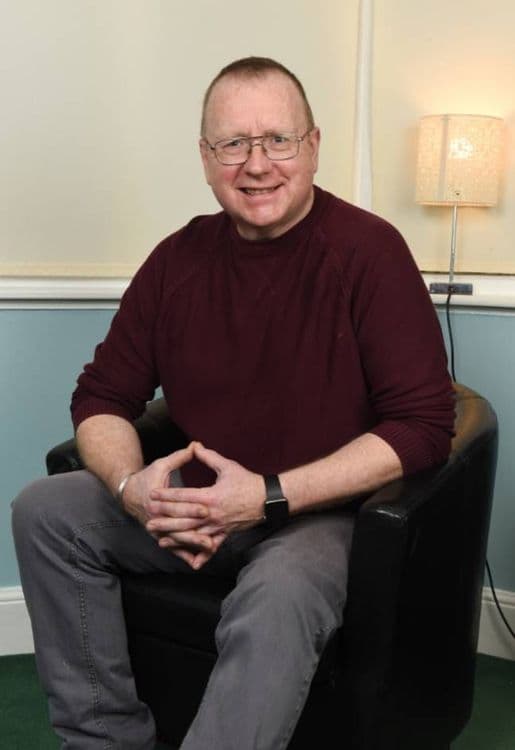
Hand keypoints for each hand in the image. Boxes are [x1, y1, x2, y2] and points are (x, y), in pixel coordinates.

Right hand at [122, 443, 215, 567]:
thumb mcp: (161, 464)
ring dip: (192, 547)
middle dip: (195, 534)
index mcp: (157, 500)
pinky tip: (198, 562)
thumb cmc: (147, 476)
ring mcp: (157, 529)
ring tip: (209, 550)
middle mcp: (156, 518)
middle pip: (178, 528)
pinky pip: (173, 547)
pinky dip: (185, 554)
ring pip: (177, 541)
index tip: (207, 509)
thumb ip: (179, 457)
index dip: (192, 507)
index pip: (177, 505)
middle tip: (213, 538)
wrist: (128, 493)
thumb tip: (195, 446)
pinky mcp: (159, 535)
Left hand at [145, 442, 264, 567]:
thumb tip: (195, 446)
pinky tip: (191, 561)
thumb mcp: (227, 466)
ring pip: (194, 535)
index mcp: (211, 496)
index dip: (167, 495)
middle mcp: (212, 514)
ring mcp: (218, 526)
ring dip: (176, 539)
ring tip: (160, 541)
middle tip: (149, 523)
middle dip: (165, 521)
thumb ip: (209, 457)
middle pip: (184, 519)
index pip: (184, 496)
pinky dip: (201, 554)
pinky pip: (211, 546)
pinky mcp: (225, 534)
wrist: (267, 499)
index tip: (152, 495)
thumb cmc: (247, 482)